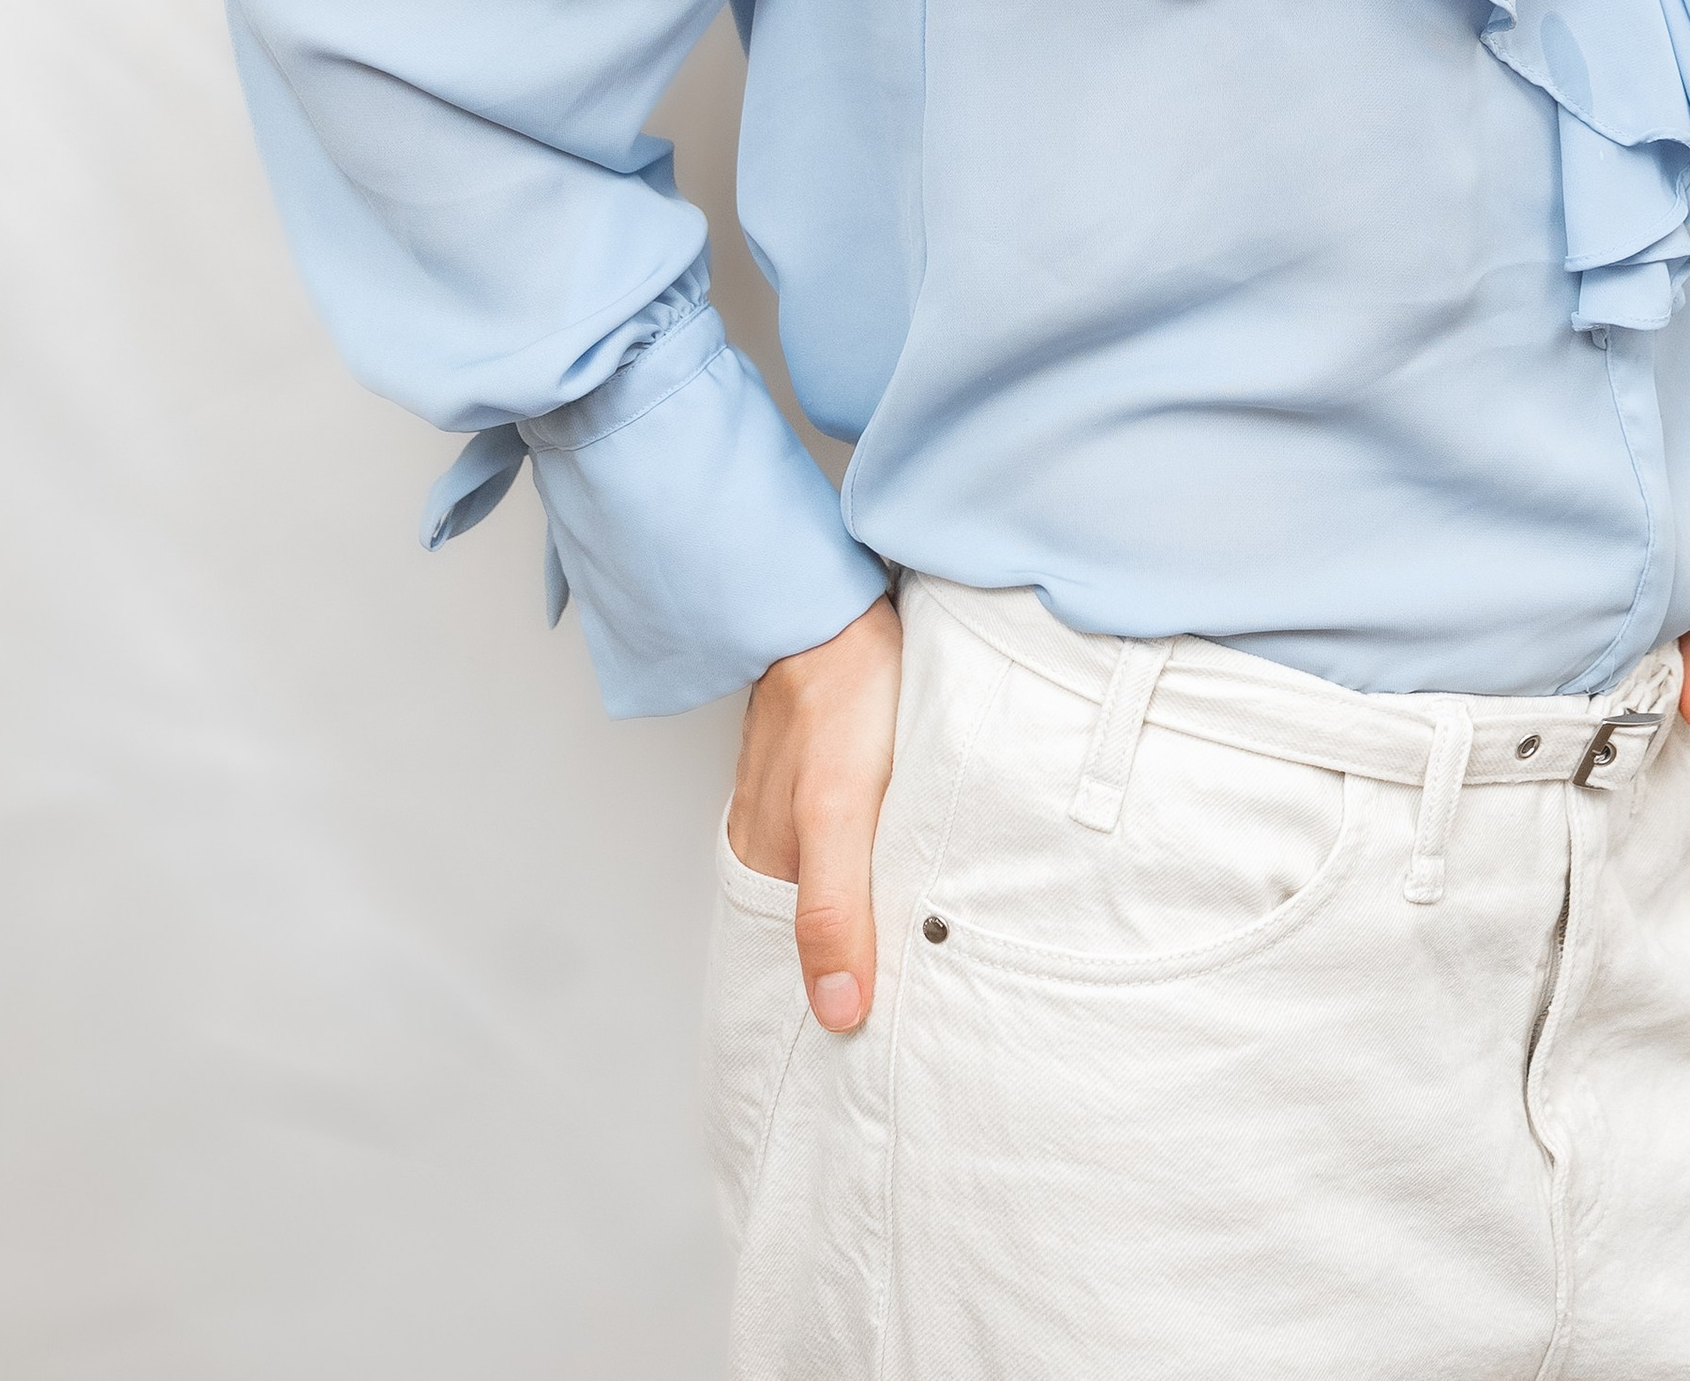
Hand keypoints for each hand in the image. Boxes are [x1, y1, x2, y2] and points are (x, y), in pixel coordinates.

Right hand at [727, 594, 902, 1032]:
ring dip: (873, 938)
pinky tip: (917, 895)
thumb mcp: (837, 810)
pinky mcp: (834, 782)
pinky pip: (854, 855)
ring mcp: (801, 813)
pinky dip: (882, 885)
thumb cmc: (839, 701)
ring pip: (837, 900)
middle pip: (811, 944)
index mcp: (764, 869)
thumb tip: (837, 1012)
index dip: (825, 1027)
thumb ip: (835, 907)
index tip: (869, 1083)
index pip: (788, 979)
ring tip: (925, 990)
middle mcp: (773, 849)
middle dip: (850, 995)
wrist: (838, 606)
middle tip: (909, 1055)